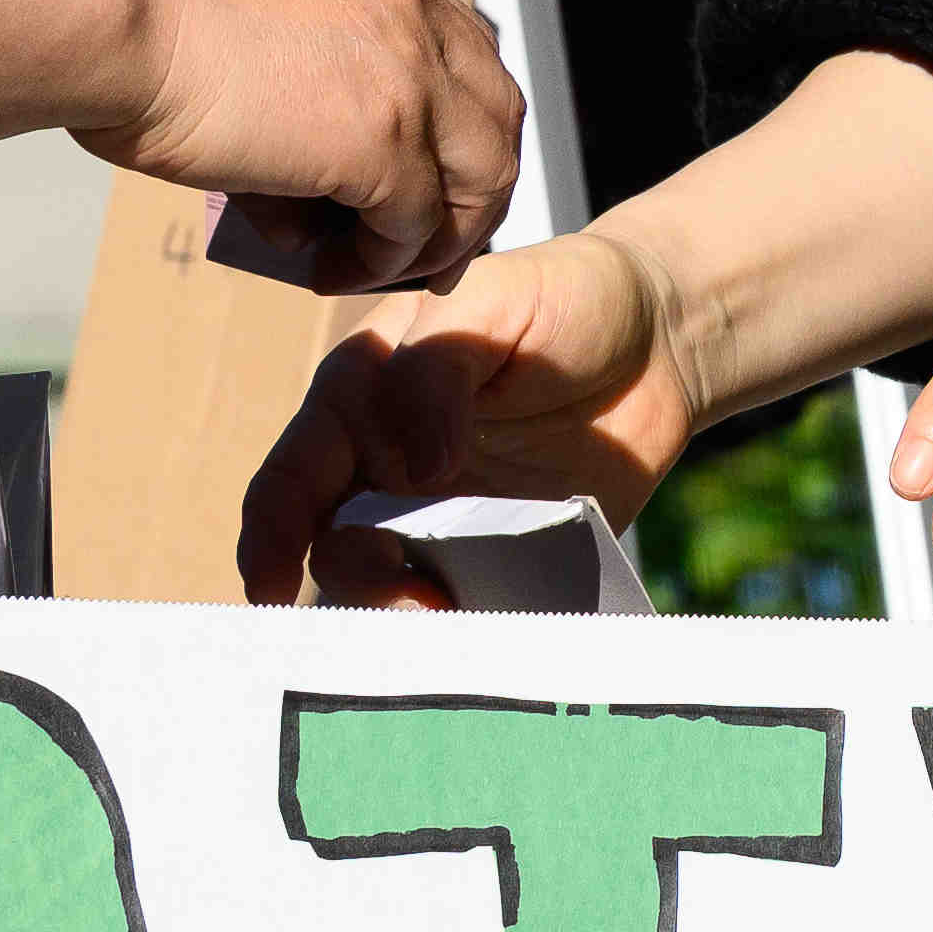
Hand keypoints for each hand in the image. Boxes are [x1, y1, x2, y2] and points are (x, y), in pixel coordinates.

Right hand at [114, 0, 523, 285]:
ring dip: (435, 236)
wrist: (109, 13)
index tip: (429, 183)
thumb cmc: (137, 19)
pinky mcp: (385, 141)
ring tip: (374, 267)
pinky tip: (332, 270)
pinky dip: (382, 260)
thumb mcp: (248, 24)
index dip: (456, 131)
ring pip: (478, 178)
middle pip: (496, 119)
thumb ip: (301, 79)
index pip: (464, 58)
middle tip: (426, 245)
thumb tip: (303, 177)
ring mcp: (410, 77)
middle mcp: (411, 13)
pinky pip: (414, 225)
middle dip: (471, 192)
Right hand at [244, 229, 700, 603]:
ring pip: (396, 592)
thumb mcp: (490, 300)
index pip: (293, 479)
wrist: (662, 341)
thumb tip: (415, 470)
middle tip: (404, 590)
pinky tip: (492, 633)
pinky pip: (474, 606)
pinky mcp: (505, 558)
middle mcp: (388, 473)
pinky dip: (473, 630)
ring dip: (408, 619)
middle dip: (354, 584)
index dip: (269, 536)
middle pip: (336, 551)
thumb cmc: (562, 298)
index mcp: (360, 403)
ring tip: (447, 619)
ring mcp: (446, 523)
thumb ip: (436, 370)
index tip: (270, 584)